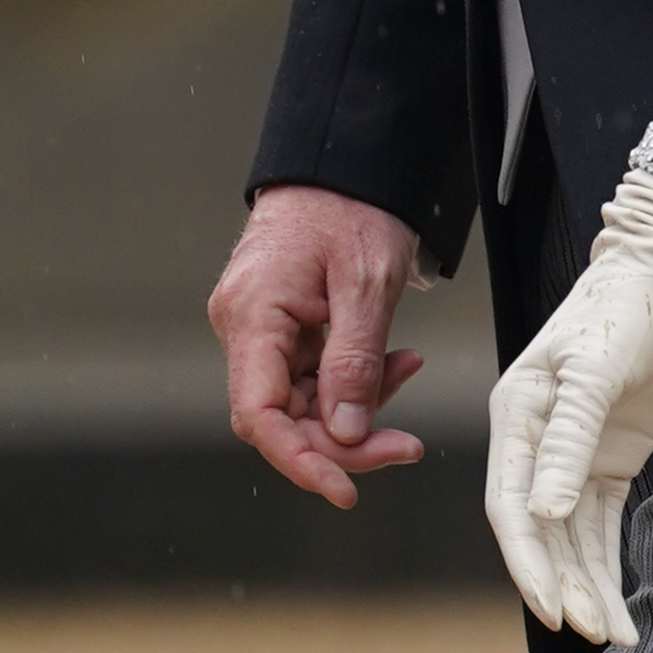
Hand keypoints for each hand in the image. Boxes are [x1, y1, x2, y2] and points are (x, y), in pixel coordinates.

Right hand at [209, 184, 426, 513]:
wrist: (341, 163)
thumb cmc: (349, 207)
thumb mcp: (367, 284)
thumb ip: (355, 362)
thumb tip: (345, 432)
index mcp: (251, 316)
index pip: (258, 415)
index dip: (299, 461)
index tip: (344, 489)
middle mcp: (244, 328)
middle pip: (283, 418)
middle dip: (345, 440)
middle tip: (405, 444)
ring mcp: (260, 331)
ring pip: (303, 402)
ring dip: (358, 406)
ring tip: (408, 370)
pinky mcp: (280, 330)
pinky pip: (313, 376)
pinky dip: (356, 380)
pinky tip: (395, 362)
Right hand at [486, 167, 652, 643]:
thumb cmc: (628, 303)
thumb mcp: (598, 368)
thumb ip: (570, 440)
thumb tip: (543, 511)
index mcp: (515, 412)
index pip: (509, 505)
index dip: (528, 561)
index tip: (554, 606)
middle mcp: (536, 440)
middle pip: (538, 532)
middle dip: (563, 585)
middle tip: (592, 631)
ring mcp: (574, 454)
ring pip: (571, 538)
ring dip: (588, 587)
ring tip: (614, 634)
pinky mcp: (611, 460)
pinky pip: (601, 527)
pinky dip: (608, 567)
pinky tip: (619, 607)